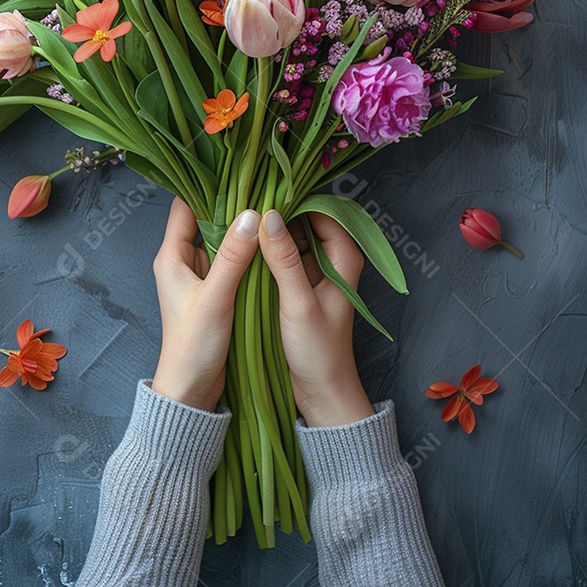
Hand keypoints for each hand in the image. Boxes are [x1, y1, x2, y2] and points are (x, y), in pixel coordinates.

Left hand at [151, 198, 259, 411]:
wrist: (192, 391)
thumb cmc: (194, 346)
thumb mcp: (215, 298)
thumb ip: (232, 257)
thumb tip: (252, 215)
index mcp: (171, 257)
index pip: (185, 206)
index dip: (206, 187)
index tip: (236, 171)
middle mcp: (183, 262)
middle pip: (206, 220)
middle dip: (233, 205)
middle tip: (265, 187)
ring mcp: (201, 278)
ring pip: (222, 241)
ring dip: (242, 230)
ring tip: (272, 209)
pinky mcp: (216, 293)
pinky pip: (232, 262)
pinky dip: (247, 253)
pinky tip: (269, 245)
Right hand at [259, 210, 375, 427]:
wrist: (322, 394)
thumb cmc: (318, 351)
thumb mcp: (298, 303)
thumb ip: (284, 260)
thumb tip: (267, 216)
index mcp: (344, 260)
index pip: (323, 212)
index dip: (297, 200)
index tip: (266, 192)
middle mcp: (332, 263)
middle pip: (306, 224)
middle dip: (280, 213)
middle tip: (247, 203)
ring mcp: (315, 276)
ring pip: (293, 241)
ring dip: (272, 233)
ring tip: (242, 221)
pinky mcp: (300, 289)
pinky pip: (285, 261)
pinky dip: (269, 253)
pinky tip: (246, 249)